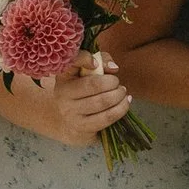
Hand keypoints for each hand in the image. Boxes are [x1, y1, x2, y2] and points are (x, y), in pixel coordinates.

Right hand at [2, 53, 134, 147]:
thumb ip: (101, 61)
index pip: (73, 62)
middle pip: (94, 85)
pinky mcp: (82, 129)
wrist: (68, 121)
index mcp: (64, 78)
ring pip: (102, 102)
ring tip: (122, 92)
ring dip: (119, 95)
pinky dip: (121, 108)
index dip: (86, 59)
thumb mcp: (87, 72)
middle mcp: (63, 97)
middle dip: (113, 83)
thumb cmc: (83, 90)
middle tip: (117, 84)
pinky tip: (125, 103)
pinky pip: (106, 118)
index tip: (96, 63)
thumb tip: (113, 68)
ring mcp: (71, 115)